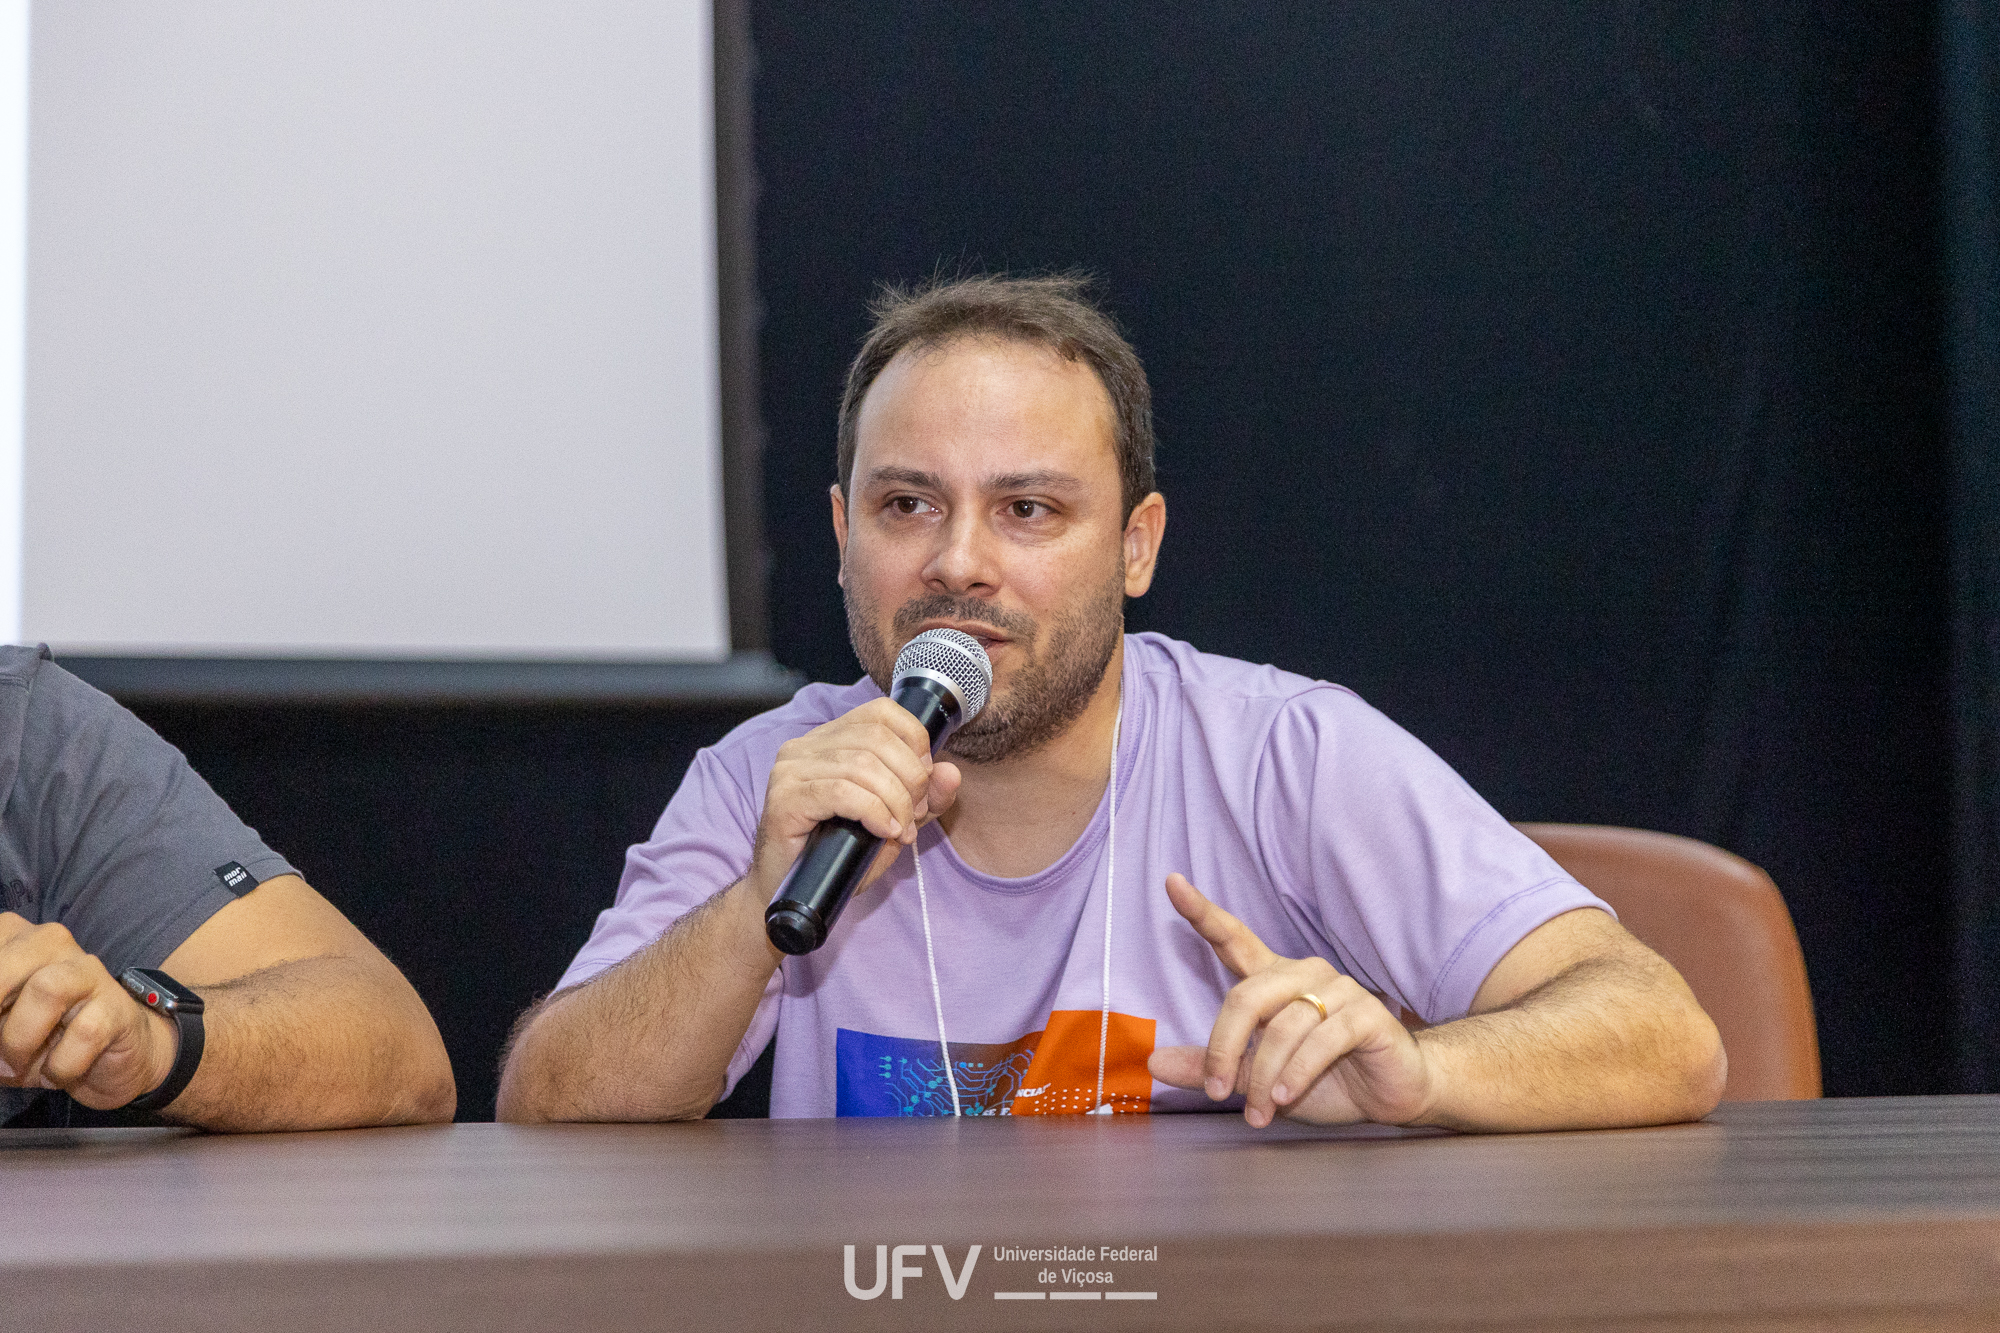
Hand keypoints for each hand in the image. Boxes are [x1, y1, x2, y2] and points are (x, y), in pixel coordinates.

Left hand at [0, 913, 178, 1109]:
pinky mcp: (118, 1007)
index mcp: (16, 942)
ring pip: (47, 989)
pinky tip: (56, 1074)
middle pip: (9, 963)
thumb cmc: (41, 1039)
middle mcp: (53, 945)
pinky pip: (85, 1032)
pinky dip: (60, 1065)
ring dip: (18, 1039)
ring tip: (13, 1065)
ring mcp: (89, 973)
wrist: (112, 1057)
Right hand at [749, 697, 962, 898]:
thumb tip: (952, 773)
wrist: (792, 895)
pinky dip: (873, 811)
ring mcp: (790, 770)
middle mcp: (805, 746)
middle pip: (877, 738)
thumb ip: (925, 798)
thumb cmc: (838, 856)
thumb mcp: (894, 822)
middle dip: (910, 777)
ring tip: (901, 829)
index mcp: (829, 739)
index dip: (914, 740)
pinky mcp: (784, 798)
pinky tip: (883, 830)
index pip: (881, 712)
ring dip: (895, 800)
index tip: (925, 780)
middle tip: (915, 814)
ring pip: (862, 765)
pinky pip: (842, 792)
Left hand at [1147, 875, 1436, 1128]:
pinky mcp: (1367, 1014)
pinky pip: (1322, 1039)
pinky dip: (1297, 1072)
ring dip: (1262, 1076)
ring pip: (1283, 1026)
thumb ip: (1209, 1067)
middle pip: (1246, 996)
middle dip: (1224, 1047)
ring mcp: (1339, 990)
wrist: (1391, 1095)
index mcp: (1273, 979)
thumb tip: (1154, 1062)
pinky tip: (1284, 1096)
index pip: (1233, 938)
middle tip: (1216, 1091)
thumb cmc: (1323, 1079)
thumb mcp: (1255, 1077)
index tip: (1172, 883)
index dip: (1202, 912)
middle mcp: (1304, 974)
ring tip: (1257, 1112)